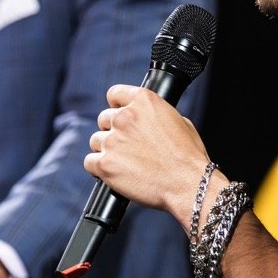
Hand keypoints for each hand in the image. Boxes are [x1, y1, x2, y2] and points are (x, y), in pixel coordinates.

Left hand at [85, 83, 211, 219]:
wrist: (187, 184)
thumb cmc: (188, 157)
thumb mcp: (180, 121)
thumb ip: (157, 114)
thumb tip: (148, 119)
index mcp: (144, 100)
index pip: (114, 93)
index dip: (117, 105)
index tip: (119, 114)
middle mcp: (125, 116)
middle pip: (104, 118)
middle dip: (113, 131)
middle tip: (127, 146)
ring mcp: (113, 140)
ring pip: (96, 140)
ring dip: (106, 150)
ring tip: (124, 163)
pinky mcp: (105, 164)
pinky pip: (89, 162)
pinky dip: (98, 168)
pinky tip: (113, 173)